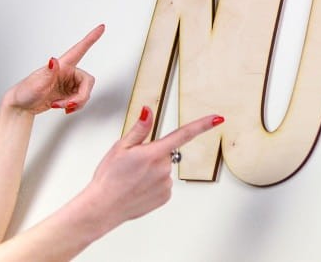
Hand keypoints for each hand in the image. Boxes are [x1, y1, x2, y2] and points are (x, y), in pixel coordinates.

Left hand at [7, 24, 103, 114]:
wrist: (21, 106)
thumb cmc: (25, 92)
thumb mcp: (35, 84)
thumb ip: (47, 73)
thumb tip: (54, 61)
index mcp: (62, 66)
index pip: (79, 50)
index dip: (91, 38)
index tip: (101, 27)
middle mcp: (68, 73)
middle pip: (87, 82)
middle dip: (81, 96)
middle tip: (70, 104)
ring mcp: (69, 84)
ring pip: (85, 92)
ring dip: (75, 103)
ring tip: (61, 106)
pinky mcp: (69, 94)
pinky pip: (80, 100)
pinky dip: (74, 106)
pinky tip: (64, 108)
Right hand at [78, 107, 223, 228]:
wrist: (102, 208)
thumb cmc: (108, 178)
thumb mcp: (120, 147)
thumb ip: (140, 129)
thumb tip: (149, 111)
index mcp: (153, 153)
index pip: (184, 134)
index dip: (203, 125)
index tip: (218, 119)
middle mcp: (163, 168)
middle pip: (166, 153)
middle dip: (154, 155)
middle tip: (134, 165)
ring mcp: (166, 184)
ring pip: (164, 169)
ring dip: (153, 171)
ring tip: (133, 179)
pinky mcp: (165, 197)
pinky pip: (163, 184)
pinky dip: (153, 184)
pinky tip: (138, 188)